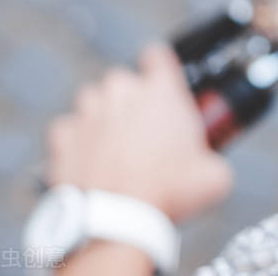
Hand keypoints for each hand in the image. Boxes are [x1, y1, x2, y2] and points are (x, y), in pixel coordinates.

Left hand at [45, 44, 233, 223]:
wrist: (119, 221)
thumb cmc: (170, 193)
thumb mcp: (215, 177)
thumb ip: (214, 160)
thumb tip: (213, 168)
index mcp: (163, 91)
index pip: (158, 56)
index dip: (160, 66)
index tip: (162, 81)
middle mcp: (123, 92)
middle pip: (123, 79)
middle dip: (131, 98)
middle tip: (144, 129)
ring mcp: (89, 112)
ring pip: (92, 99)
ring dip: (102, 115)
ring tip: (113, 143)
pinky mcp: (63, 136)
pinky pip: (67, 129)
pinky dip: (76, 140)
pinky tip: (88, 158)